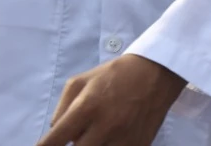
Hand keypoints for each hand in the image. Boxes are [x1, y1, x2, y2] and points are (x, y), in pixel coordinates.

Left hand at [37, 55, 185, 145]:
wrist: (157, 73)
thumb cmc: (114, 75)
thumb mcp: (80, 82)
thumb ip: (61, 109)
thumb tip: (56, 134)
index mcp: (87, 108)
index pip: (54, 141)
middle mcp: (105, 126)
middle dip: (74, 142)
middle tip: (82, 129)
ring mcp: (123, 138)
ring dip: (92, 145)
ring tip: (98, 131)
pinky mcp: (138, 145)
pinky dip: (109, 145)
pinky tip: (112, 133)